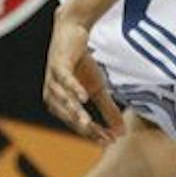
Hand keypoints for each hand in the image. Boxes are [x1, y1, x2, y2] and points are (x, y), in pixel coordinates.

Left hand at [43, 16, 125, 142]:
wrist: (73, 33)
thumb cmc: (82, 64)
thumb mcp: (98, 89)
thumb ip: (108, 110)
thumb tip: (122, 131)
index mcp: (61, 105)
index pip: (78, 124)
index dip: (93, 133)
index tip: (109, 142)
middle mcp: (53, 96)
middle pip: (69, 117)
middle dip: (85, 128)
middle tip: (102, 138)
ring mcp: (53, 80)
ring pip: (63, 101)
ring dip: (75, 113)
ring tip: (87, 124)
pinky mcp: (58, 65)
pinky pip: (65, 80)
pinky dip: (74, 89)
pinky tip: (84, 98)